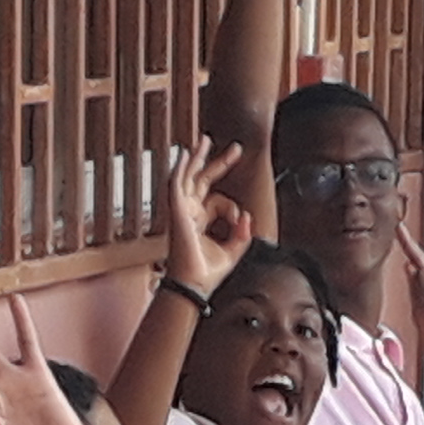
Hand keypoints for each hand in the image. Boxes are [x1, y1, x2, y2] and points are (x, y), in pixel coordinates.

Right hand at [158, 140, 250, 298]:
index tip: (240, 220)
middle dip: (220, 163)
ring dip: (197, 158)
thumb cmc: (207, 272)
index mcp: (200, 220)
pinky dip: (180, 168)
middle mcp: (189, 212)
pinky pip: (176, 184)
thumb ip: (242, 234)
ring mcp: (181, 209)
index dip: (232, 207)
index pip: (218, 200)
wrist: (193, 284)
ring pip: (189, 176)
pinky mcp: (176, 210)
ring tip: (205, 140)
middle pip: (204, 180)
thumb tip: (247, 216)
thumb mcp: (233, 251)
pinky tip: (185, 153)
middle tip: (236, 149)